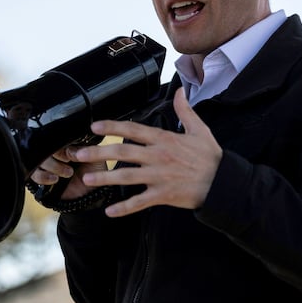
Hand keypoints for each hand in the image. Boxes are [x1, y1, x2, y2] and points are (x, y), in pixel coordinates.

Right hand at [30, 146, 107, 199]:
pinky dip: (43, 176)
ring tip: (68, 173)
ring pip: (37, 160)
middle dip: (56, 154)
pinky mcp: (41, 178)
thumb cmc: (94, 172)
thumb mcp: (93, 156)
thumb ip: (82, 148)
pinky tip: (55, 179)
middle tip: (68, 160)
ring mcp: (46, 165)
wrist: (92, 194)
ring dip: (52, 166)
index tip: (70, 151)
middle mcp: (54, 153)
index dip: (60, 143)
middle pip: (44, 147)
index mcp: (65, 144)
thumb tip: (68, 148)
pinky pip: (34, 175)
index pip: (55, 137)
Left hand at [73, 88, 222, 216]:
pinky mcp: (163, 194)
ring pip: (126, 177)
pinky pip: (140, 202)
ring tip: (87, 179)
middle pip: (123, 152)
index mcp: (164, 140)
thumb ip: (185, 110)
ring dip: (104, 178)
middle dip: (98, 153)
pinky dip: (124, 208)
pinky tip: (109, 212)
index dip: (113, 127)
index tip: (95, 127)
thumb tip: (180, 91)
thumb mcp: (199, 129)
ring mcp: (159, 177)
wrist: (223, 182)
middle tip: (78, 155)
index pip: (133, 130)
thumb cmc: (210, 156)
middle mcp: (158, 157)